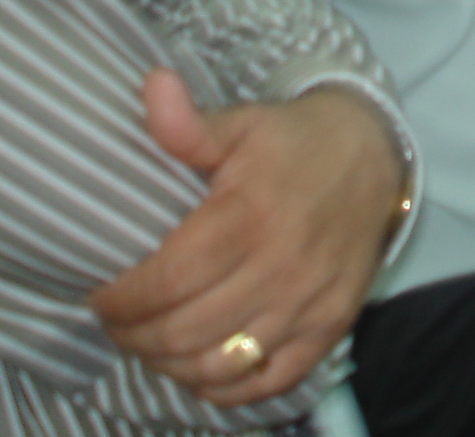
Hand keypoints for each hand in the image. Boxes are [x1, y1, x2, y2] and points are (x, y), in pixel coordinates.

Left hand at [89, 69, 404, 405]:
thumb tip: (152, 86)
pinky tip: (200, 367)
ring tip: (150, 343)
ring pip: (221, 363)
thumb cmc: (294, 142)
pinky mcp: (330, 325)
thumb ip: (191, 123)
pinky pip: (269, 381)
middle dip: (135, 335)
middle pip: (185, 331)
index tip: (100, 296)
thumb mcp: (243, 122)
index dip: (122, 301)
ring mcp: (308, 302)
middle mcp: (281, 267)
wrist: (374, 155)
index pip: (167, 282)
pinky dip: (226, 387)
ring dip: (171, 364)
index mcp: (249, 216)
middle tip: (118, 322)